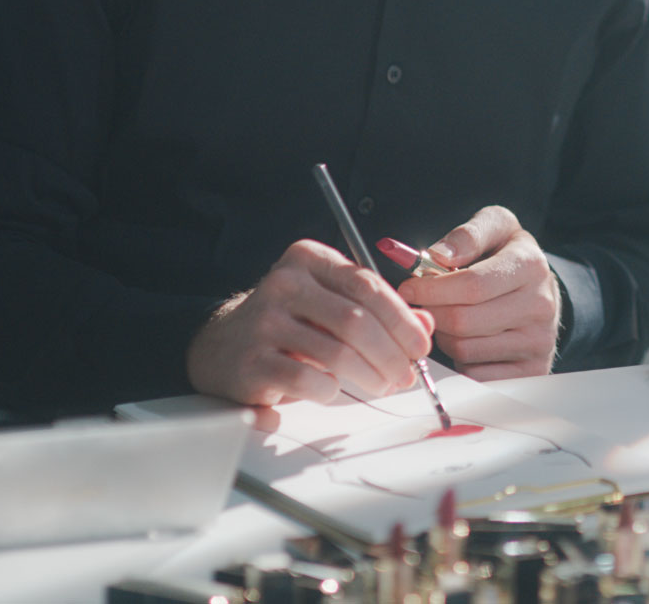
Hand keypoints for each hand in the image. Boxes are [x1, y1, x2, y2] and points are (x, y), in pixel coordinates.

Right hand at [185, 238, 434, 407]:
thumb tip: (426, 326)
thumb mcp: (329, 303)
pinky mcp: (253, 360)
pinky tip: (333, 390)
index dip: (401, 318)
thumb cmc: (289, 322)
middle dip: (391, 354)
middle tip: (406, 376)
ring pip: (337, 353)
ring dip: (370, 377)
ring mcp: (265, 320)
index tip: (421, 346)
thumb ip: (377, 310)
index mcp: (307, 258)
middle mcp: (284, 282)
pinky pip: (309, 380)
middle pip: (356, 320)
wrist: (222, 345)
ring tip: (381, 386)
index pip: (366, 284)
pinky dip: (331, 391)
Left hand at [398, 206, 560, 379]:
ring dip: (443, 336)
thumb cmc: (507, 252)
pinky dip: (461, 360)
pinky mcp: (532, 369)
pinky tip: (464, 339)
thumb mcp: (493, 226)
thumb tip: (438, 256)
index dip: (432, 288)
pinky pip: (477, 375)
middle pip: (464, 321)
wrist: (541, 285)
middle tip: (422, 304)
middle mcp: (540, 305)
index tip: (408, 287)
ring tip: (447, 317)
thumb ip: (466, 235)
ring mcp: (539, 341)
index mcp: (530, 265)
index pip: (472, 284)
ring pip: (466, 350)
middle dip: (432, 312)